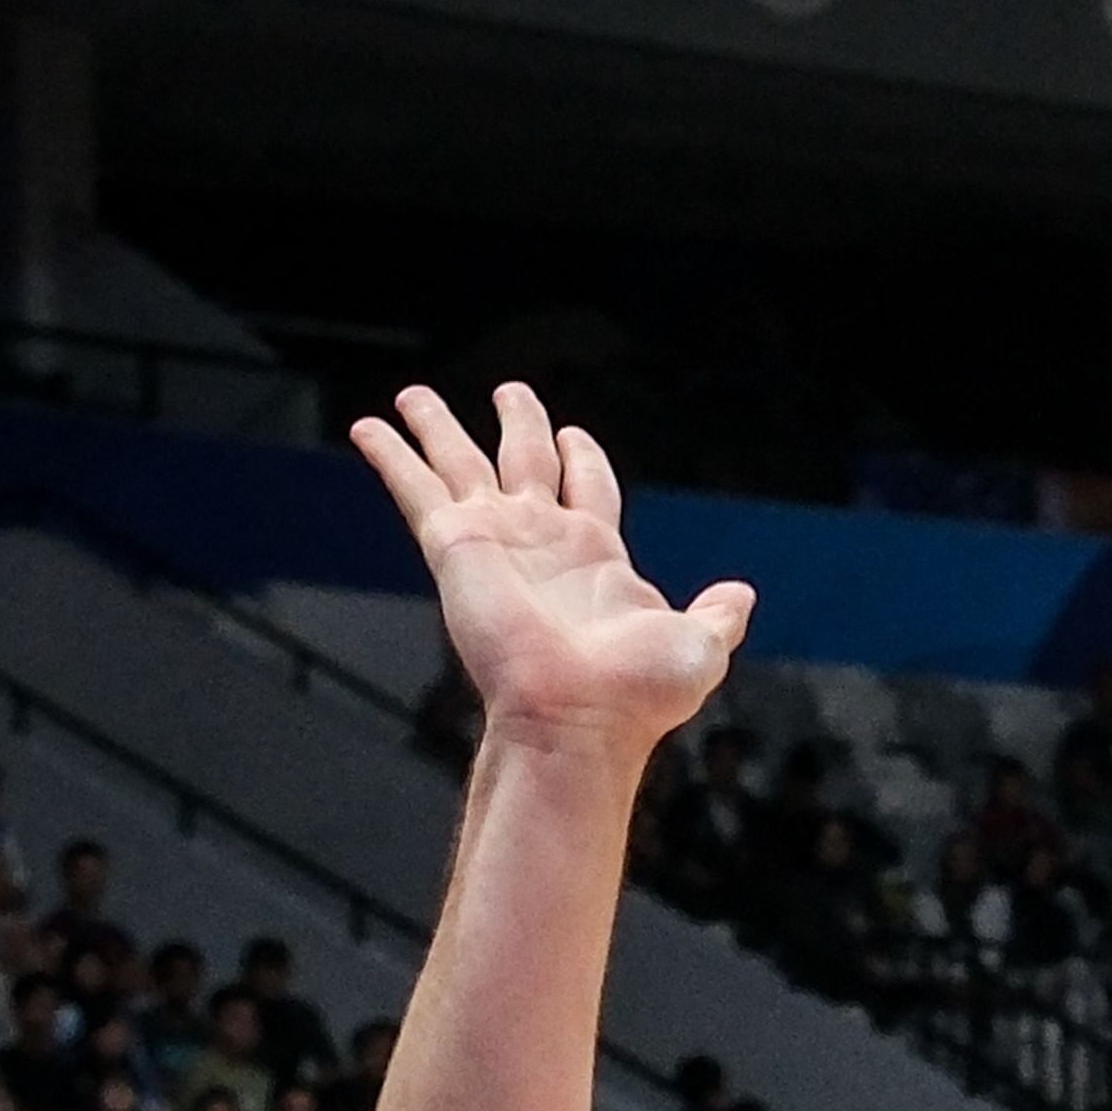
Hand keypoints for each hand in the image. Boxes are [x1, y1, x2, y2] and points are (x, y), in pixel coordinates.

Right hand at [349, 386, 750, 760]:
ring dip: (437, 427)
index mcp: (597, 558)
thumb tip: (742, 595)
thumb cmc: (637, 694)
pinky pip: (417, 486)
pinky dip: (391, 455)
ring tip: (415, 395)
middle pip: (527, 461)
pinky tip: (368, 428)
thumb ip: (720, 614)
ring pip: (461, 464)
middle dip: (521, 424)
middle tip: (511, 392)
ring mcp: (495, 541)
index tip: (576, 435)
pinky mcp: (454, 546)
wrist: (579, 718)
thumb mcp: (701, 644)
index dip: (584, 460)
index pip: (589, 489)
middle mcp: (542, 543)